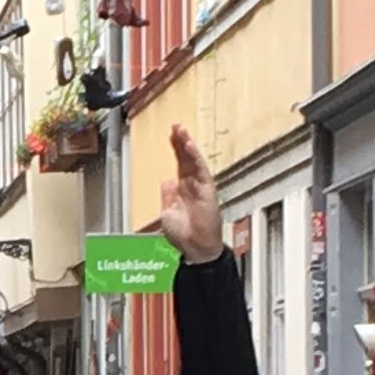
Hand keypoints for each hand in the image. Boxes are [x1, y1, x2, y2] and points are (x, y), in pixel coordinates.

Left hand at [157, 124, 224, 264]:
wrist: (196, 249)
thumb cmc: (184, 235)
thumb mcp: (168, 212)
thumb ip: (167, 195)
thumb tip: (166, 180)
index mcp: (181, 189)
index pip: (178, 164)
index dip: (174, 149)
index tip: (170, 135)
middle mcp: (191, 185)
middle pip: (185, 158)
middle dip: (180, 142)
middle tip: (175, 125)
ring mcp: (200, 187)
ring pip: (193, 161)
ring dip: (187, 145)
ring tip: (181, 130)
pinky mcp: (207, 190)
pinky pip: (201, 171)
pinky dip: (195, 158)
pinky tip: (189, 146)